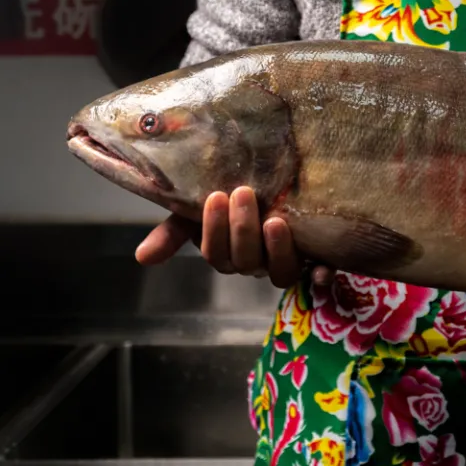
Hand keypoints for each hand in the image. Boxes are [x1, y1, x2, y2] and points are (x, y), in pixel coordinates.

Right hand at [134, 187, 335, 288]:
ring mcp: (285, 263)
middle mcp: (256, 264)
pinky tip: (323, 268)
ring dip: (277, 249)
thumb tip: (141, 258)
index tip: (216, 197)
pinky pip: (318, 276)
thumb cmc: (232, 201)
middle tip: (244, 194)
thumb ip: (173, 232)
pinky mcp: (315, 260)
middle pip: (246, 261)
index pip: (216, 253)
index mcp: (228, 254)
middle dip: (242, 230)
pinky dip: (321, 275)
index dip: (214, 231)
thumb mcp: (197, 211)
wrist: (273, 188)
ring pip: (280, 272)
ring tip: (275, 221)